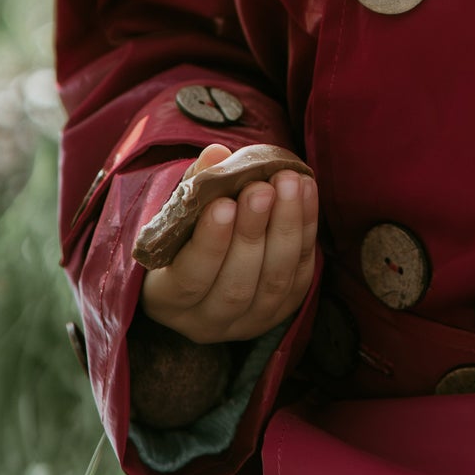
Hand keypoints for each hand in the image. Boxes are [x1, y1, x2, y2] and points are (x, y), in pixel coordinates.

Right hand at [139, 143, 318, 343]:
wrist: (208, 262)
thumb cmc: (182, 234)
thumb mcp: (177, 212)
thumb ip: (194, 184)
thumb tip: (217, 154)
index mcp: (168, 299)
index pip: (190, 279)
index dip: (210, 243)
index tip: (224, 203)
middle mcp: (208, 321)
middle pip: (236, 284)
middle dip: (252, 232)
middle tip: (261, 188)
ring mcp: (249, 320)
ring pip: (274, 282)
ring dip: (286, 228)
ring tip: (289, 182)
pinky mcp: (282, 309)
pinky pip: (300, 273)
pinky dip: (305, 230)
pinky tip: (305, 191)